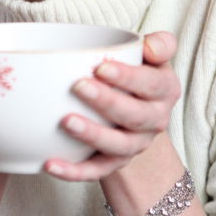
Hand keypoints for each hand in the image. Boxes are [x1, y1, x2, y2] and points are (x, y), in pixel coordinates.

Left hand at [45, 32, 179, 180]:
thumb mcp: (152, 55)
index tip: (101, 66)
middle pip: (135, 116)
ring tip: (66, 121)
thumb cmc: (137, 72)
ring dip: (92, 135)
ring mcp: (135, 144)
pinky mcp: (115, 163)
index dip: (128, 77)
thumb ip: (159, 45)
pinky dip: (74, 171)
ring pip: (117, 145)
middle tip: (79, 86)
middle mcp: (155, 120)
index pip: (152, 84)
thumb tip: (149, 46)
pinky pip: (95, 171)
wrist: (135, 111)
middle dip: (107, 102)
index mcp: (165, 90)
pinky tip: (50, 164)